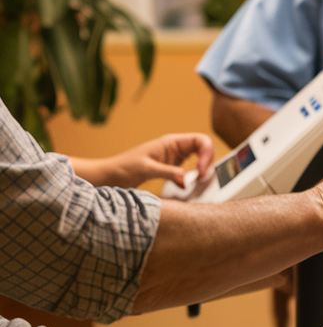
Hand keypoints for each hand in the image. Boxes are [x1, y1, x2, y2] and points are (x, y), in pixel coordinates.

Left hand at [72, 133, 214, 188]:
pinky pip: (190, 169)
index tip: (201, 173)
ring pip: (199, 159)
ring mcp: (175, 158)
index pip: (201, 141)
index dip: (207, 155)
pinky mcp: (172, 168)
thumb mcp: (147, 169)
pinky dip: (194, 177)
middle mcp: (176, 148)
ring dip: (202, 170)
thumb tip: (188, 180)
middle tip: (201, 180)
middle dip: (207, 163)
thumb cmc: (124, 168)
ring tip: (196, 184)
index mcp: (172, 142)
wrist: (110, 176)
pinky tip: (188, 185)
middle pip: (204, 149)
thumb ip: (169, 173)